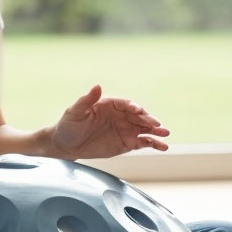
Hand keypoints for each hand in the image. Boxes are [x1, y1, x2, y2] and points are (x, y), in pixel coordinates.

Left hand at [48, 84, 169, 159]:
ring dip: (156, 131)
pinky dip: (153, 144)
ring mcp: (125, 129)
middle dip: (148, 119)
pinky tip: (163, 146)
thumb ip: (86, 100)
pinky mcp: (127, 143)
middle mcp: (121, 116)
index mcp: (110, 104)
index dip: (133, 107)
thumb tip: (97, 86)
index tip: (138, 110)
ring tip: (166, 134)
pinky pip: (143, 143)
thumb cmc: (68, 125)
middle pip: (138, 116)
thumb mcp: (74, 112)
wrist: (66, 145)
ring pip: (144, 129)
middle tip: (158, 124)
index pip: (125, 104)